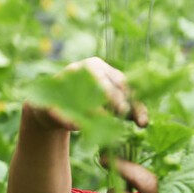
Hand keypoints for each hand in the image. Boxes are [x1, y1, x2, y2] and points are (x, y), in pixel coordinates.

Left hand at [24, 57, 148, 131]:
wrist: (56, 108)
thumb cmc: (50, 107)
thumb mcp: (51, 111)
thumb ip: (61, 116)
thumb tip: (75, 124)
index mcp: (84, 68)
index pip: (99, 79)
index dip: (108, 94)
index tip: (116, 110)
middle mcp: (102, 69)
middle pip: (117, 83)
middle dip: (125, 101)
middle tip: (131, 117)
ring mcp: (112, 79)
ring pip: (128, 91)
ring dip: (136, 106)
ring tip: (142, 123)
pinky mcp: (119, 93)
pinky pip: (131, 100)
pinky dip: (137, 111)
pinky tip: (143, 123)